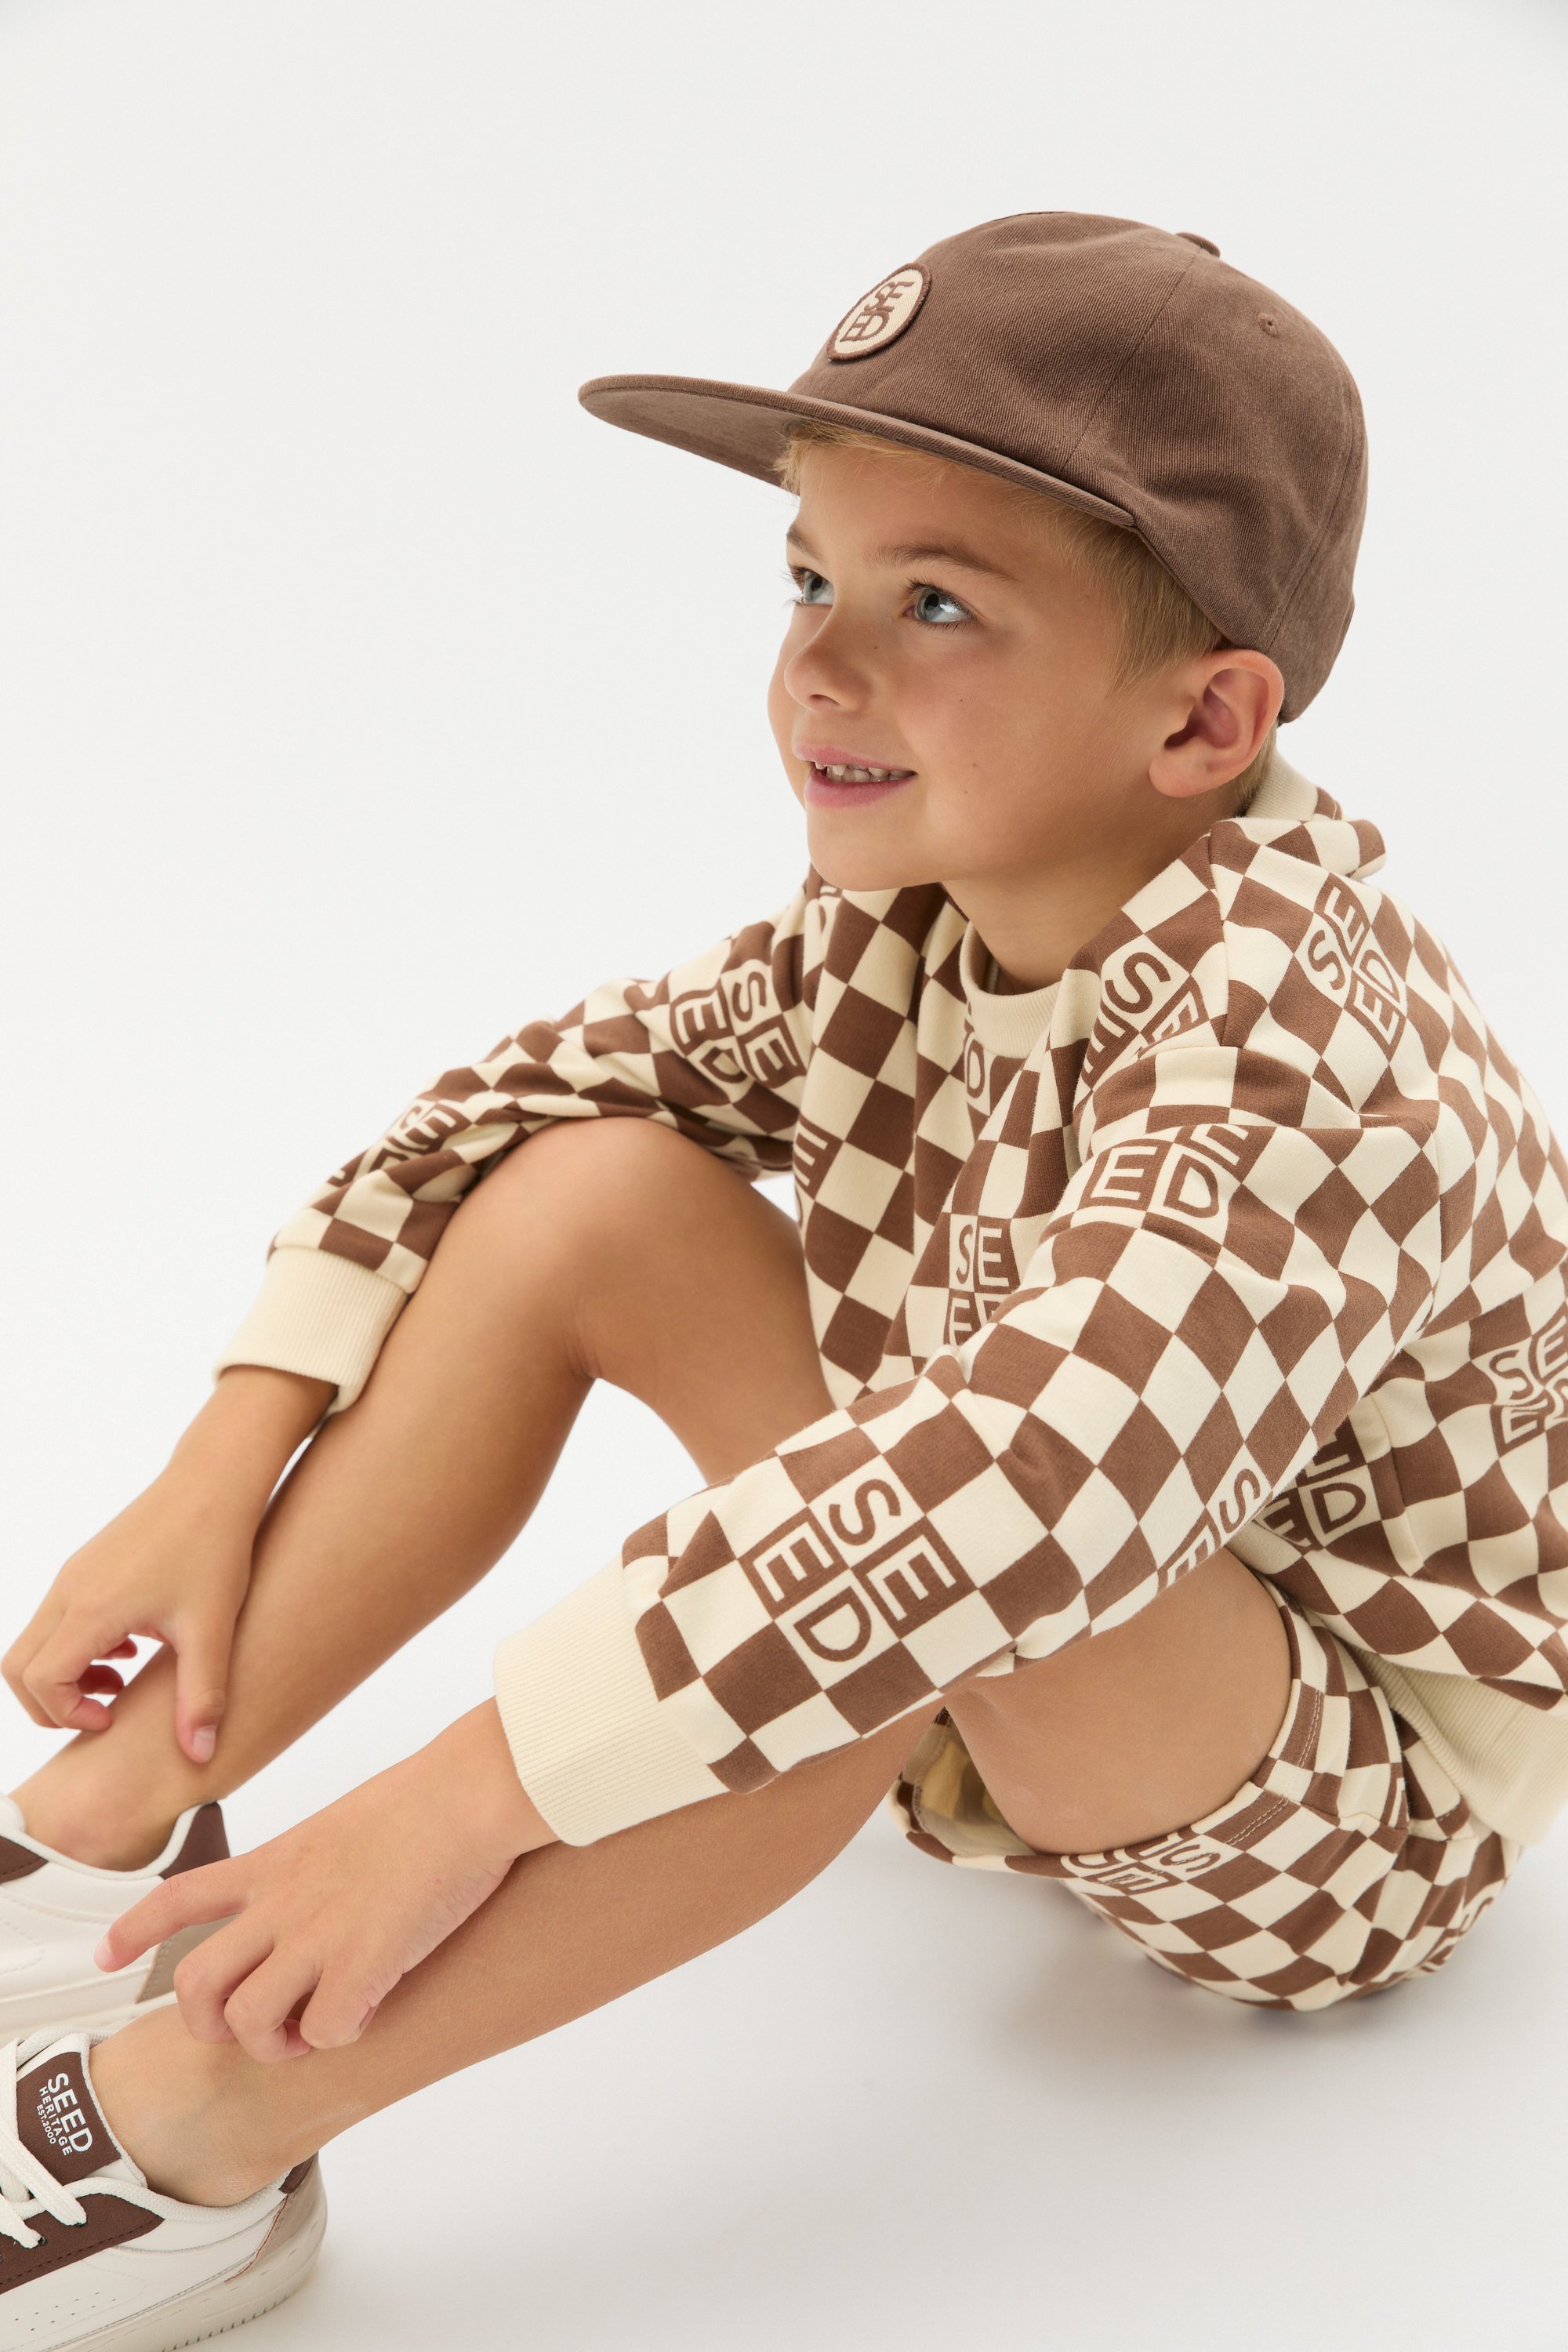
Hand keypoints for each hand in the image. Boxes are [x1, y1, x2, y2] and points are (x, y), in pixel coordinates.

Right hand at [2, 1365, 330, 1764]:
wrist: (215, 1481)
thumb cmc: (215, 1548)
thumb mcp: (213, 1629)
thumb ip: (203, 1696)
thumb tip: (201, 1758)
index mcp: (92, 1609)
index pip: (40, 1682)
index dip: (68, 1714)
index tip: (113, 1719)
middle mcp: (70, 1591)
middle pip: (18, 1667)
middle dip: (51, 1704)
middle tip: (105, 1712)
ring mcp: (74, 1575)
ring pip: (34, 1643)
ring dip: (66, 1675)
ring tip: (123, 1680)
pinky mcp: (86, 1566)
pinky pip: (55, 1620)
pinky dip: (77, 1647)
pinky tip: (132, 1646)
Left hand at [96, 1703, 555, 2060]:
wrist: (472, 1790)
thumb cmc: (433, 1796)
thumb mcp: (349, 1823)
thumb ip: (324, 1865)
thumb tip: (343, 1890)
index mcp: (276, 1862)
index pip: (179, 1896)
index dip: (133, 1931)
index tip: (105, 1957)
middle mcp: (282, 1903)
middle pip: (195, 1984)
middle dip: (208, 2024)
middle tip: (250, 2027)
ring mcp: (317, 1936)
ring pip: (244, 2020)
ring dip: (272, 2042)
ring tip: (310, 2029)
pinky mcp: (362, 1965)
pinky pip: (321, 2035)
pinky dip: (339, 2038)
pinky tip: (370, 2012)